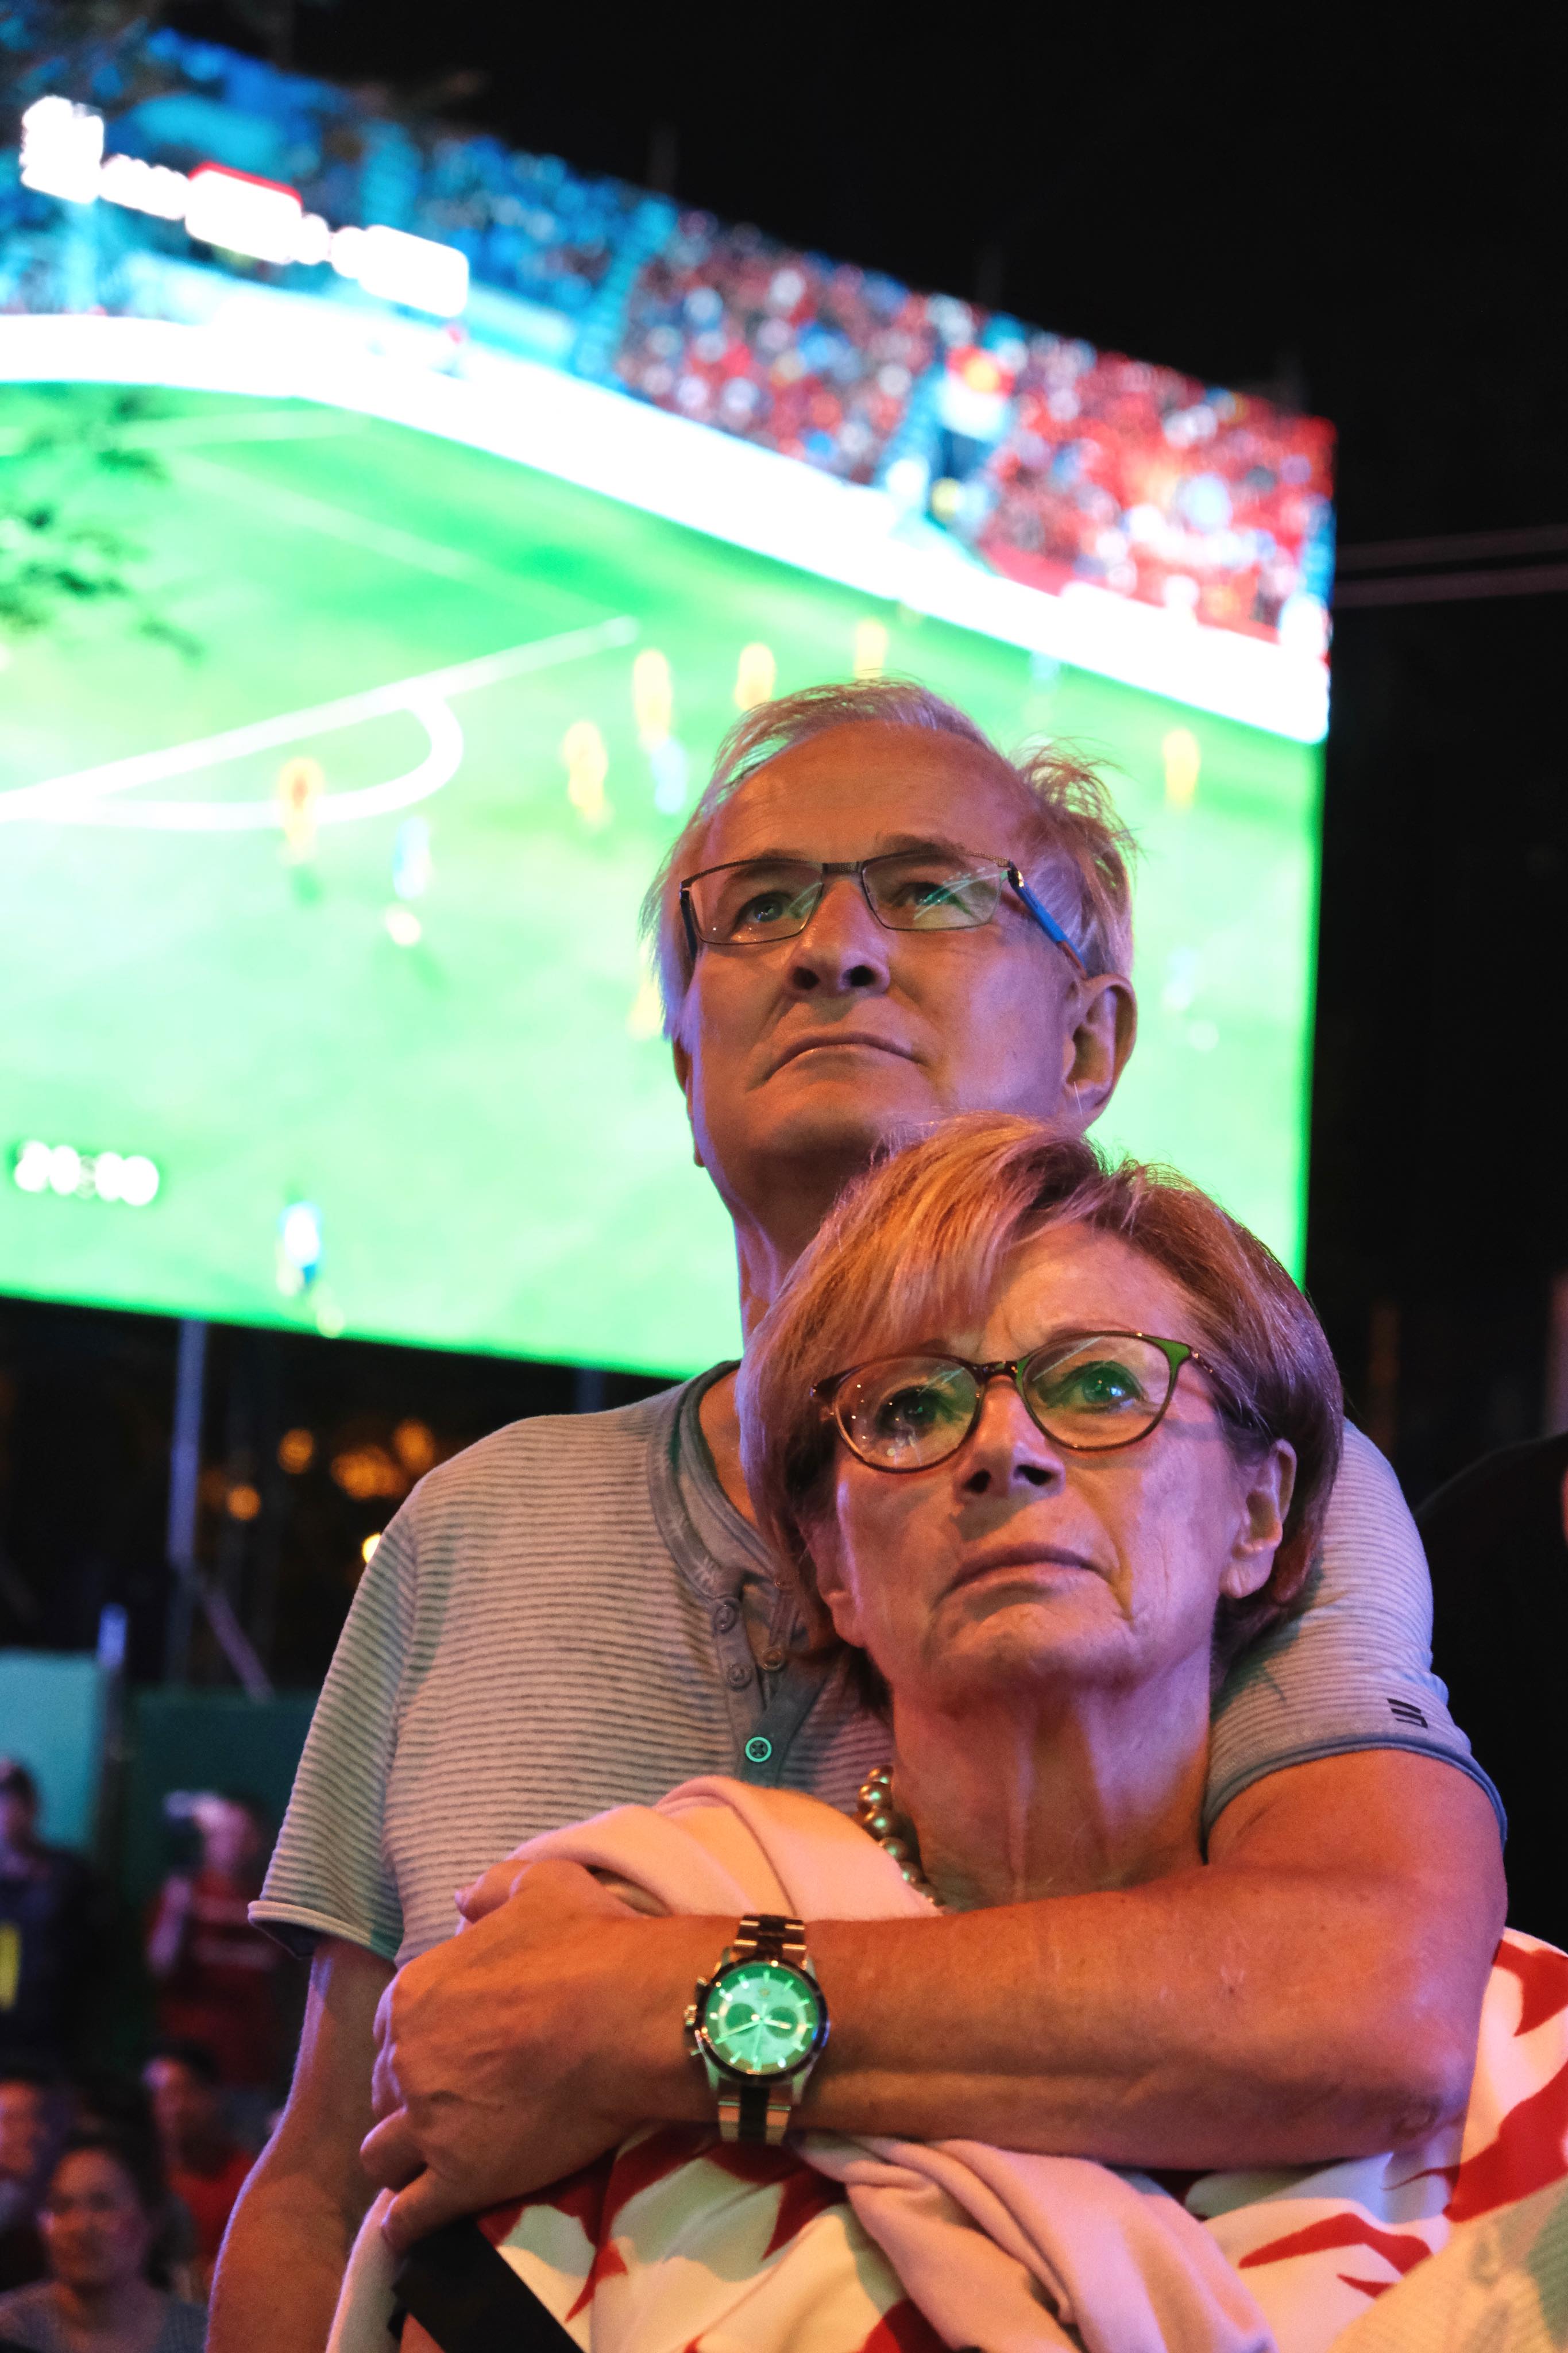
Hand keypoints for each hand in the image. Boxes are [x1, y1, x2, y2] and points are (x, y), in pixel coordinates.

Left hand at [361, 1858, 719, 2248]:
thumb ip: (490, 1890)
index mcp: (416, 1993)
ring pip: (381, 2156)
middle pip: (386, 2091)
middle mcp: (408, 2060)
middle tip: (454, 2103)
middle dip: (411, 2097)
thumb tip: (460, 1900)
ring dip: (402, 2158)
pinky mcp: (459, 2179)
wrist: (634, 2016)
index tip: (450, 2050)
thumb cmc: (592, 1943)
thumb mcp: (540, 1886)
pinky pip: (407, 2217)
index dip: (418, 2042)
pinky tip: (417, 2224)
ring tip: (432, 2163)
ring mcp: (429, 2124)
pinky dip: (407, 2224)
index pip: (390, 2030)